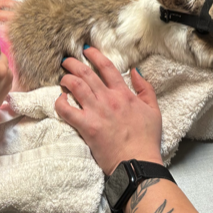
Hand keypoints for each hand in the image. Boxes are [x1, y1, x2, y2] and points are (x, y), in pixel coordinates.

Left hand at [55, 47, 162, 174]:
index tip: (86, 50)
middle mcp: (108, 99)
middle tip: (66, 61)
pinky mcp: (86, 127)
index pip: (107, 67)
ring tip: (63, 78)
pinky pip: (67, 110)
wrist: (137, 162)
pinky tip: (59, 99)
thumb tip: (136, 71)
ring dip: (66, 79)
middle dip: (73, 64)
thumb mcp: (154, 110)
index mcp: (124, 94)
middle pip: (86, 74)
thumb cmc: (146, 139)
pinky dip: (60, 102)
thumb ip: (145, 88)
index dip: (94, 55)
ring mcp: (96, 112)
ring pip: (76, 87)